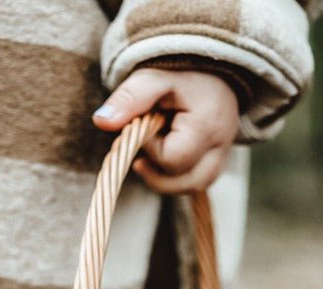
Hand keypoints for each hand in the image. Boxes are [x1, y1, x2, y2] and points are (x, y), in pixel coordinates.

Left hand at [93, 68, 238, 193]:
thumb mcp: (152, 78)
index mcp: (208, 125)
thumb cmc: (180, 70)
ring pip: (190, 187)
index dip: (149, 147)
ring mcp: (222, 157)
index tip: (146, 123)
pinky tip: (163, 156)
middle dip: (155, 166)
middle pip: (181, 182)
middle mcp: (220, 146)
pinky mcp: (216, 163)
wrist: (209, 67)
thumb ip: (129, 98)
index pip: (170, 159)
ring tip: (154, 148)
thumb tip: (100, 121)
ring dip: (163, 176)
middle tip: (148, 138)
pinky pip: (194, 183)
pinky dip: (174, 176)